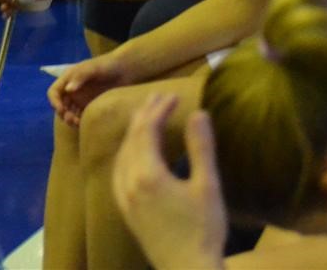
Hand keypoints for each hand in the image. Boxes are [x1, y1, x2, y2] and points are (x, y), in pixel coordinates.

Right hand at [49, 50, 131, 126]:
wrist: (126, 70)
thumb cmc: (107, 65)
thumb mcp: (93, 68)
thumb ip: (80, 77)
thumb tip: (68, 90)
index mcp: (69, 79)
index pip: (54, 92)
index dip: (54, 102)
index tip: (61, 110)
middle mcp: (73, 90)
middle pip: (60, 105)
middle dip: (63, 114)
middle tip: (72, 119)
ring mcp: (82, 99)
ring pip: (69, 113)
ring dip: (70, 120)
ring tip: (78, 123)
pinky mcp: (91, 106)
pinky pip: (81, 116)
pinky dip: (80, 122)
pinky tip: (85, 124)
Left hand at [112, 96, 226, 269]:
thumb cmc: (203, 230)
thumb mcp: (208, 186)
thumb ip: (201, 148)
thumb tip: (198, 113)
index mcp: (148, 174)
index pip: (147, 130)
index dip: (158, 109)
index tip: (172, 96)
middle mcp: (129, 183)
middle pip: (132, 139)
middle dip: (144, 115)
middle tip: (158, 97)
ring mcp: (124, 198)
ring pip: (122, 154)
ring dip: (134, 133)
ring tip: (147, 117)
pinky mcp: (125, 210)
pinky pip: (118, 171)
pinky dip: (126, 152)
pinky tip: (135, 153)